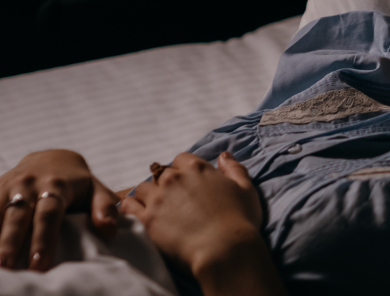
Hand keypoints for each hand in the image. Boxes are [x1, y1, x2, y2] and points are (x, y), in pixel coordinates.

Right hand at [0, 150, 118, 270]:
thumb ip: (104, 207)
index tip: (39, 264)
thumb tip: (110, 230)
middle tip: (7, 268)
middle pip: (18, 217)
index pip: (49, 214)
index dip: (44, 239)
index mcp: (57, 185)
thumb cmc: (76, 182)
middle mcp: (29, 184)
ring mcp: (8, 187)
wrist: (50, 158)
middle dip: (10, 243)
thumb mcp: (95, 189)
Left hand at [120, 152, 263, 278]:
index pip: (182, 159)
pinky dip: (131, 207)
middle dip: (167, 184)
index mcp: (197, 168)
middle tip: (176, 200)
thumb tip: (224, 155)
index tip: (189, 183)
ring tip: (157, 209)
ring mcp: (158, 198)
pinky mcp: (147, 219)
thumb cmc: (239, 220)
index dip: (184, 170)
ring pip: (143, 188)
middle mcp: (174, 179)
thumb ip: (234, 169)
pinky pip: (128, 206)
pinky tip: (138, 214)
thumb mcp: (246, 189)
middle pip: (162, 173)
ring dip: (149, 195)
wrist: (224, 250)